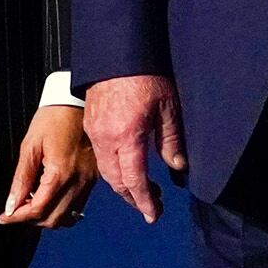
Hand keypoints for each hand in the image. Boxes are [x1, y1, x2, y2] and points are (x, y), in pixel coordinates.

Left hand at [0, 106, 97, 228]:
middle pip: (53, 220)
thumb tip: (11, 205)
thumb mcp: (30, 145)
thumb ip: (21, 179)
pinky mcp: (93, 179)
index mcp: (60, 173)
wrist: (78, 101)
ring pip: (67, 218)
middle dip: (30, 219)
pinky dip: (60, 209)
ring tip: (31, 203)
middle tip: (14, 209)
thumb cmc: (53, 118)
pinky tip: (48, 197)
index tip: (3, 217)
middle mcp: (78, 182)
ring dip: (46, 217)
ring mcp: (88, 182)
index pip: (37, 209)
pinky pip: (77, 207)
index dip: (17, 217)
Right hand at [83, 74, 184, 223]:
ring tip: (140, 191)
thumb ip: (171, 141)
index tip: (153, 215)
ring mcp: (95, 132)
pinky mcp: (90, 124)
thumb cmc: (145, 75)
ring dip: (122, 185)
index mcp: (127, 137)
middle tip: (149, 207)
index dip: (144, 201)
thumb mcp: (167, 107)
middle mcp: (106, 139)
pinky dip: (112, 168)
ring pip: (106, 170)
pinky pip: (100, 156)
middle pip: (117, 181)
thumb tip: (178, 167)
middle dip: (132, 198)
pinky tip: (125, 166)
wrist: (116, 51)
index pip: (134, 180)